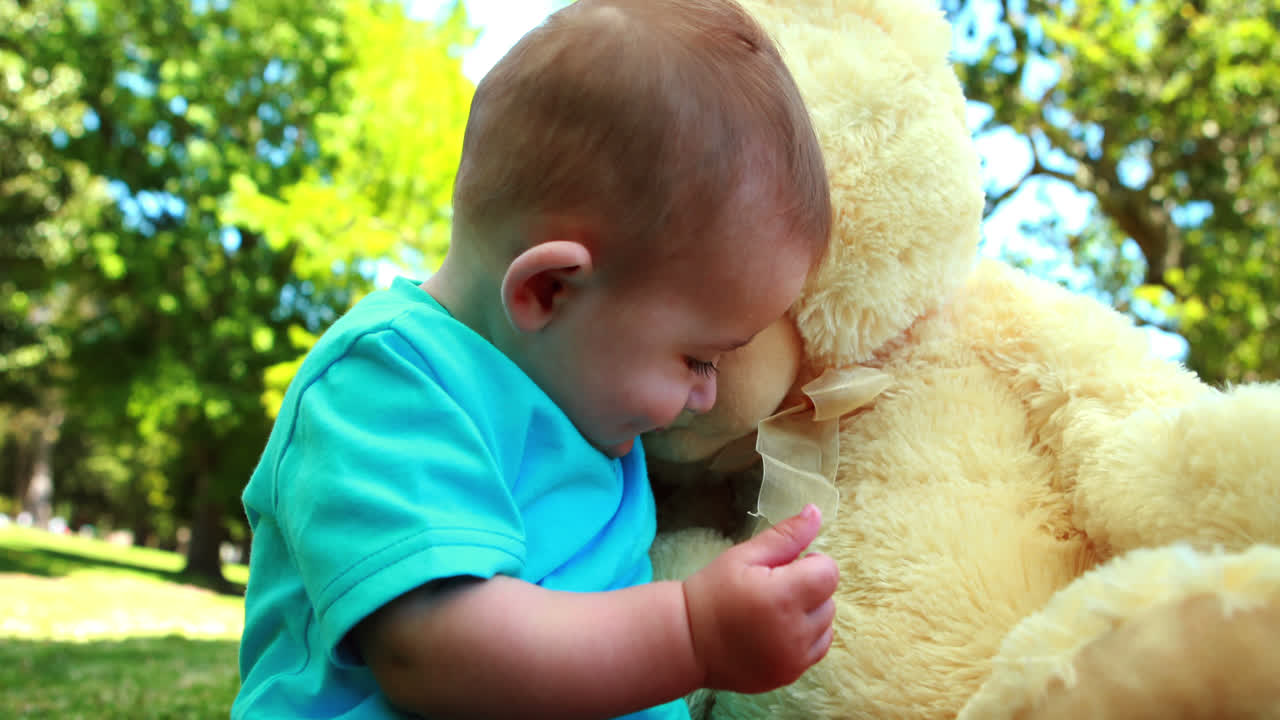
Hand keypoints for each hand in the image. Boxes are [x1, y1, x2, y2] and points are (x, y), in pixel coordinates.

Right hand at [682, 504, 838, 692]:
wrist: (686, 641)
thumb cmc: (712, 592)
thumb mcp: (743, 556)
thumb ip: (785, 536)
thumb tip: (816, 512)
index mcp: (782, 596)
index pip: (829, 572)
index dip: (811, 563)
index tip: (786, 567)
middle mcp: (794, 632)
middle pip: (829, 599)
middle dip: (808, 589)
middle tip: (773, 589)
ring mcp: (794, 658)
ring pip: (826, 624)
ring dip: (810, 614)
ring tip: (775, 612)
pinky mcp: (790, 675)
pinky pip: (817, 648)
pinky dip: (806, 637)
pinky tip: (778, 631)